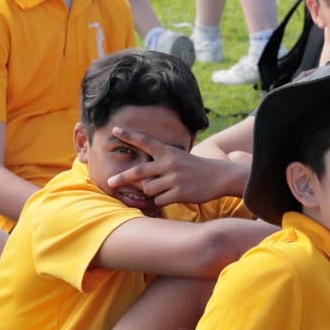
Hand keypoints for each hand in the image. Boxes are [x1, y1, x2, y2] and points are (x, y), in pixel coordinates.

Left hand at [109, 128, 241, 206]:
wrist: (219, 176)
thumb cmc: (195, 168)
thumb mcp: (179, 158)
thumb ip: (160, 165)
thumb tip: (140, 182)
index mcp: (168, 152)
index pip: (145, 141)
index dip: (129, 136)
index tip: (115, 129)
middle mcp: (169, 163)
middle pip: (139, 172)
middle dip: (122, 177)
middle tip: (110, 182)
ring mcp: (174, 178)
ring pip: (148, 189)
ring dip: (151, 192)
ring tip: (164, 189)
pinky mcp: (179, 193)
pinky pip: (159, 200)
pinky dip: (162, 200)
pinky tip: (173, 196)